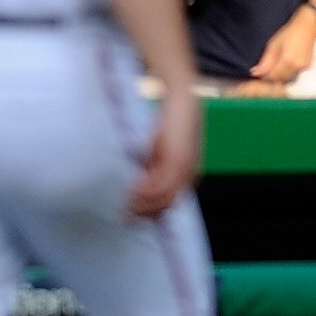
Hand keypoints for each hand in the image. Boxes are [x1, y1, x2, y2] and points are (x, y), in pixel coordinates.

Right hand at [127, 83, 200, 216]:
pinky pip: (160, 184)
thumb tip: (139, 178)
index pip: (170, 202)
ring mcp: (183, 170)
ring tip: (126, 205)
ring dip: (143, 204)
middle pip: (167, 205)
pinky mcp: (176, 160)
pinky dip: (145, 191)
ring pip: (163, 199)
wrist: (183, 100)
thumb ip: (155, 164)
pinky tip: (132, 191)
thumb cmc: (173, 121)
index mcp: (188, 174)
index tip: (134, 214)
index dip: (151, 211)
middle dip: (145, 213)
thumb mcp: (163, 147)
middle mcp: (188, 175)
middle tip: (126, 215)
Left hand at [250, 8, 315, 85]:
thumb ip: (265, 62)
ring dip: (281, 75)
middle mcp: (297, 67)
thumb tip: (255, 73)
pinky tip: (285, 62)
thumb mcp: (273, 45)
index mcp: (288, 61)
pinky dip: (288, 72)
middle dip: (272, 77)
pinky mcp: (307, 66)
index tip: (260, 72)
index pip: (273, 77)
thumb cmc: (289, 32)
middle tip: (267, 68)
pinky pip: (295, 74)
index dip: (265, 77)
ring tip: (276, 63)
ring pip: (288, 78)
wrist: (307, 26)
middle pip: (281, 80)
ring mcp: (304, 68)